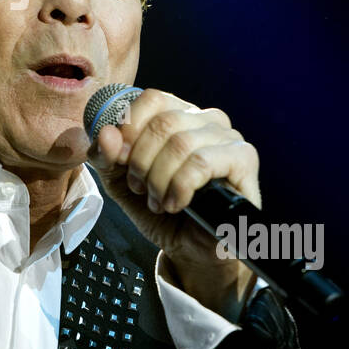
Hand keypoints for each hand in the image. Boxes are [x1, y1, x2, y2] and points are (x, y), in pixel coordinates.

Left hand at [86, 89, 259, 319]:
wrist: (191, 249)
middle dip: (141, 161)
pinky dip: (180, 186)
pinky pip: (202, 163)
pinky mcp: (243, 160)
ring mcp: (229, 137)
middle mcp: (207, 119)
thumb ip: (107, 157)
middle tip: (139, 188)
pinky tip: (176, 203)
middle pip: (163, 122)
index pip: (153, 98)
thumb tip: (105, 134)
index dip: (130, 128)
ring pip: (181, 143)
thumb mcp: (121, 182)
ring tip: (157, 201)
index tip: (120, 159)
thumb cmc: (161, 210)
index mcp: (180, 114)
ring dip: (159, 179)